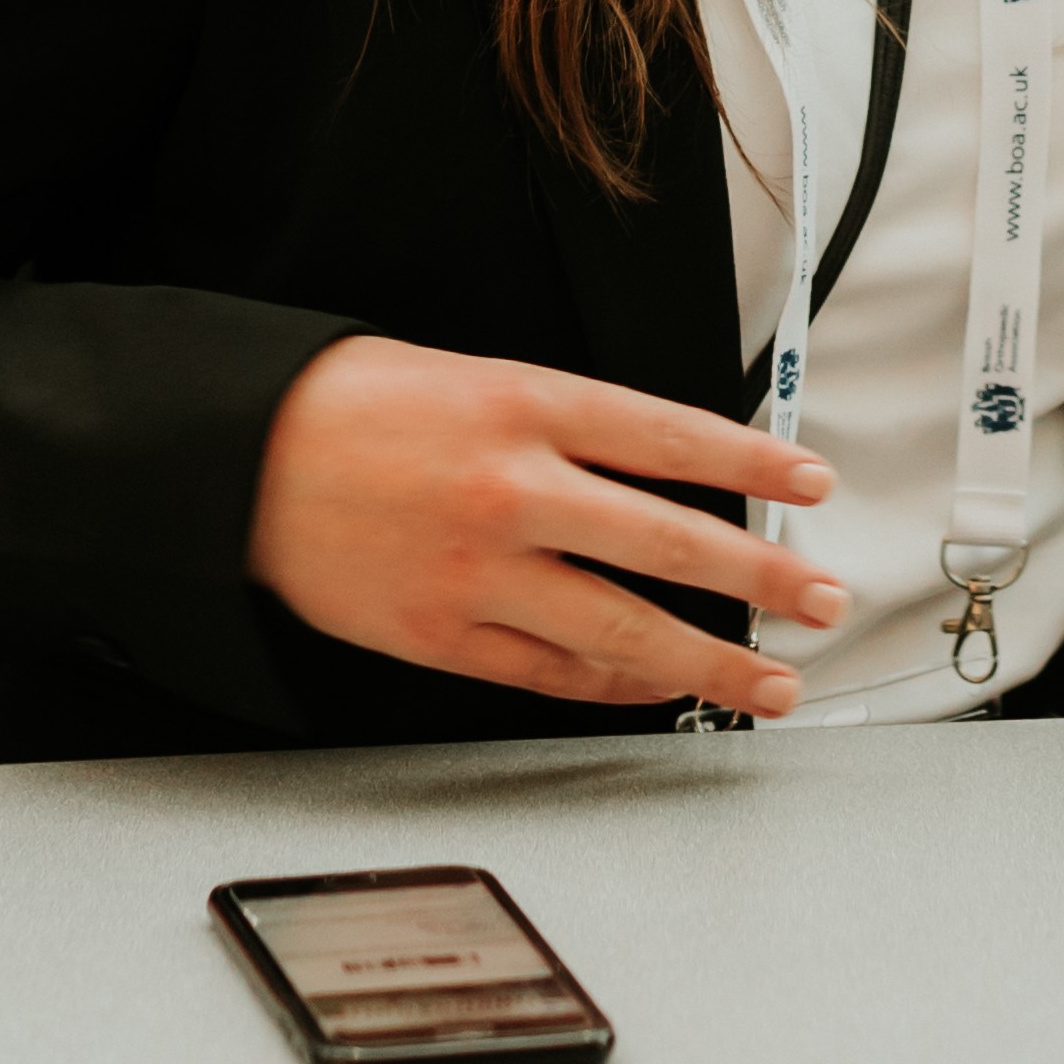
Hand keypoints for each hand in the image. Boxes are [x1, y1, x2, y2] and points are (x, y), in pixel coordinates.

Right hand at [247, 335, 848, 718]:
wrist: (241, 455)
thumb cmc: (352, 405)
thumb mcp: (474, 377)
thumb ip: (566, 424)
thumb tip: (663, 470)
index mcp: (526, 406)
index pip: (672, 437)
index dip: (755, 465)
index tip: (811, 483)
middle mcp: (514, 490)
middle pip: (669, 545)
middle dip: (762, 579)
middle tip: (823, 601)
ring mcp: (480, 572)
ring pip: (624, 630)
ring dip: (710, 661)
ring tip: (769, 679)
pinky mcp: (441, 635)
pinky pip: (551, 674)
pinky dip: (615, 686)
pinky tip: (659, 687)